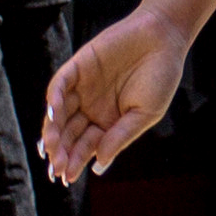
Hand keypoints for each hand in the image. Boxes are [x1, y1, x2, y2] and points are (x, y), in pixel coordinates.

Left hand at [41, 11, 190, 184]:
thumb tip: (99, 164)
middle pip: (69, 133)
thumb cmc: (160, 77)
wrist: (164, 38)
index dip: (76, 161)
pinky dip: (54, 98)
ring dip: (53, 129)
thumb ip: (121, 136)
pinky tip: (52, 113)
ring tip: (51, 147)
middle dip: (62, 151)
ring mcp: (82, 88)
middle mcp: (91, 108)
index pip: (86, 146)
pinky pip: (60, 84)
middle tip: (56, 167)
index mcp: (107, 123)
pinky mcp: (78, 66)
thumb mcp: (145, 113)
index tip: (67, 177)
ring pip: (59, 113)